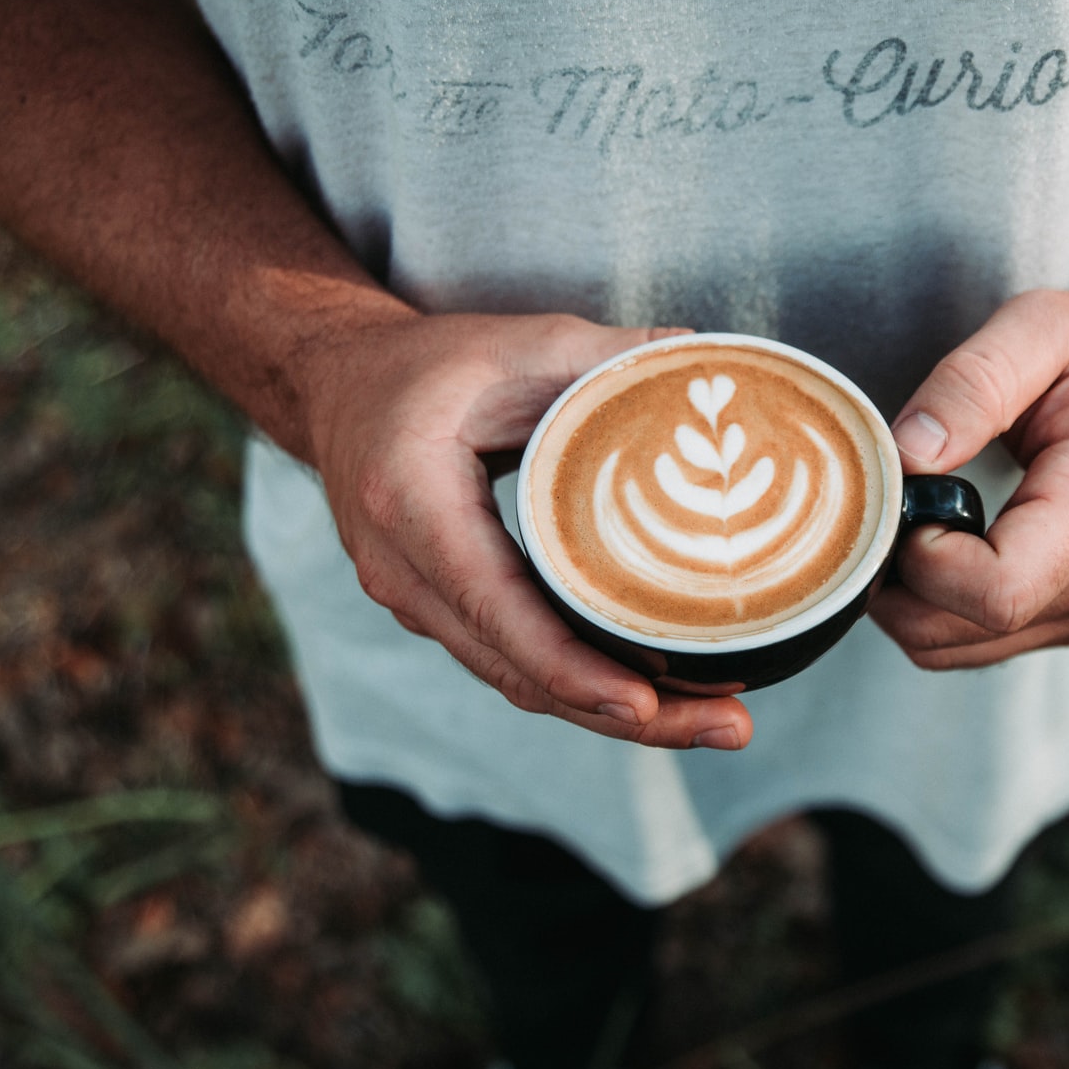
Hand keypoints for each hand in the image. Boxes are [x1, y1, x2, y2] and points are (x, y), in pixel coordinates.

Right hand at [300, 312, 753, 748]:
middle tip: (730, 726)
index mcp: (411, 501)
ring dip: (614, 712)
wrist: (338, 387)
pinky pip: (514, 663)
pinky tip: (663, 696)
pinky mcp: (440, 613)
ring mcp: (414, 603)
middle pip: (517, 669)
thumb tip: (709, 361)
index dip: (569, 665)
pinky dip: (583, 685)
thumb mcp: (519, 342)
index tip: (643, 702)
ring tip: (716, 722)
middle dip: (623, 712)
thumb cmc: (427, 364)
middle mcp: (402, 571)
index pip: (494, 607)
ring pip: (517, 680)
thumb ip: (611, 354)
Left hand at [869, 290, 1068, 667]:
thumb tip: (908, 453)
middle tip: (896, 503)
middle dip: (898, 579)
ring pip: (953, 650)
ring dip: (909, 596)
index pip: (997, 593)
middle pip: (959, 632)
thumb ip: (971, 382)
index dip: (925, 560)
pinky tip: (942, 543)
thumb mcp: (1044, 327)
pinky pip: (973, 644)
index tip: (914, 496)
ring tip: (918, 517)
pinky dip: (935, 606)